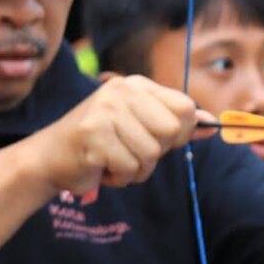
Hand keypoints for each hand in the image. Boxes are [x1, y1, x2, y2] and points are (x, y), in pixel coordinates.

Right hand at [25, 74, 196, 195]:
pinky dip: (119, 178)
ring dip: (136, 169)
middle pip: (172, 130)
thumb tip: (213, 124)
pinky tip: (101, 168)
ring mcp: (105, 112)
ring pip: (151, 153)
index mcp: (135, 85)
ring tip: (113, 160)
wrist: (50, 157)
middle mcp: (120, 92)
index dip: (180, 133)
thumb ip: (174, 124)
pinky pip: (129, 168)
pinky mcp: (93, 136)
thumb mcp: (140, 127)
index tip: (158, 139)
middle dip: (157, 151)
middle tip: (130, 151)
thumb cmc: (100, 143)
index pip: (185, 108)